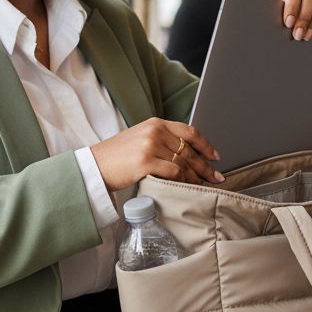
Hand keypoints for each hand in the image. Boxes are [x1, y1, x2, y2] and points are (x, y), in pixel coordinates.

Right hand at [91, 119, 223, 192]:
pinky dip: (184, 182)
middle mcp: (154, 131)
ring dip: (197, 177)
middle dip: (205, 166)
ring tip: (205, 186)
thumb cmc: (115, 157)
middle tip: (217, 177)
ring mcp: (150, 146)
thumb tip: (184, 155)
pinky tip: (189, 188)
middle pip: (189, 150)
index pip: (189, 131)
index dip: (205, 145)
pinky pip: (173, 173)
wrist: (94, 166)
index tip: (215, 156)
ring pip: (183, 163)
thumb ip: (160, 141)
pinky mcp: (145, 162)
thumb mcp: (139, 139)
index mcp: (155, 123)